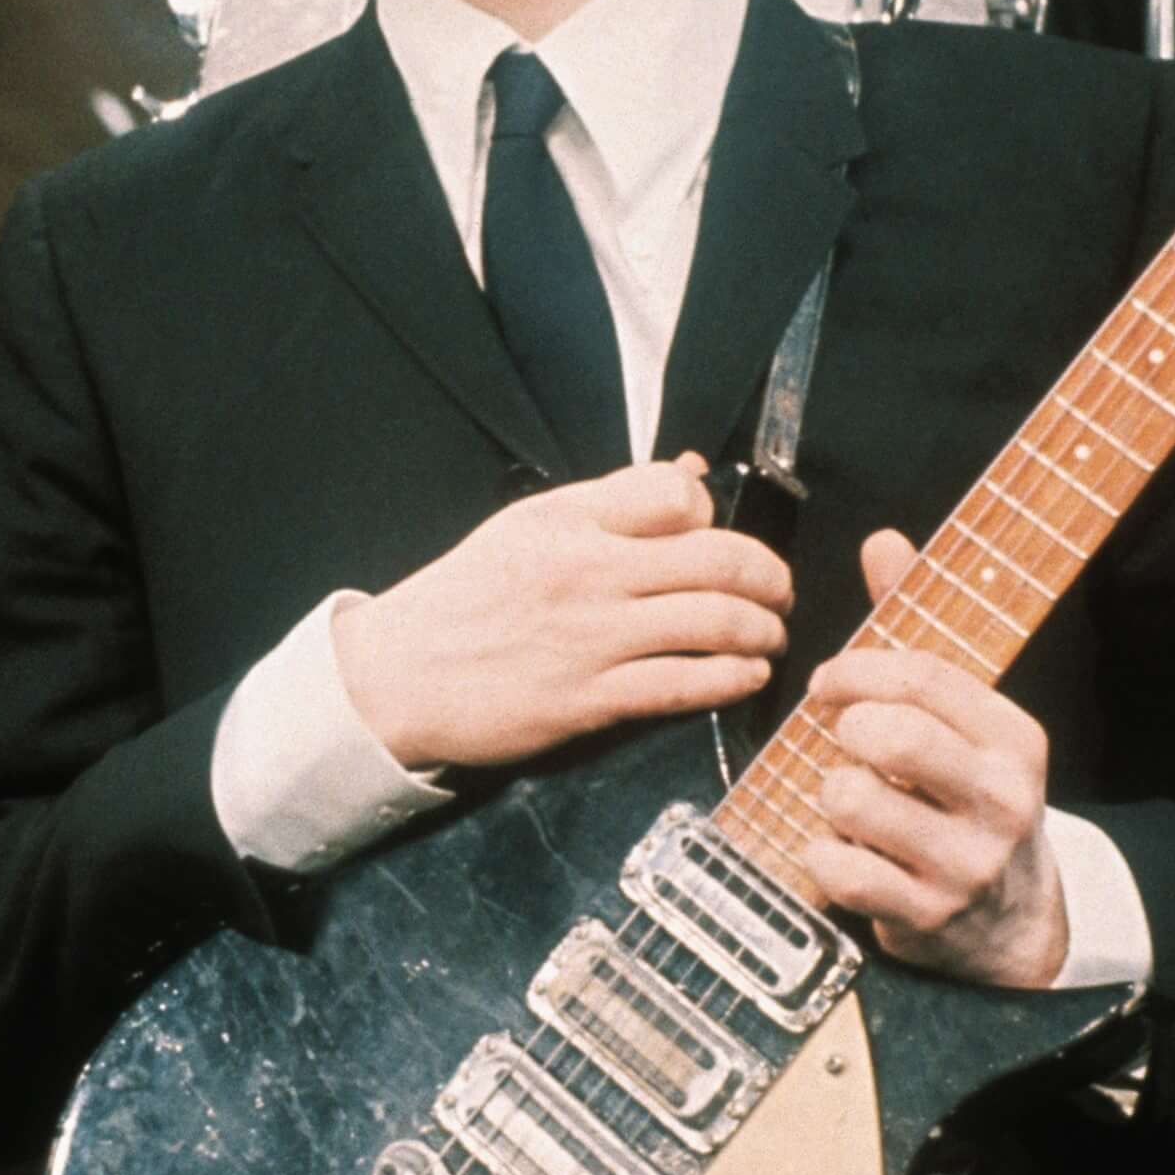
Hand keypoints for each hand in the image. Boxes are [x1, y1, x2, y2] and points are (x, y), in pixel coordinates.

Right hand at [332, 455, 791, 771]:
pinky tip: (746, 675)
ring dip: (763, 630)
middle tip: (778, 593)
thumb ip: (609, 503)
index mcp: (569, 521)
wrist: (395, 677)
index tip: (718, 539)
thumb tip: (693, 475)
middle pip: (720, 559)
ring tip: (769, 636)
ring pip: (715, 622)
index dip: (714, 516)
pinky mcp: (588, 699)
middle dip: (770, 578)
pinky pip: (686, 683)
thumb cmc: (462, 600)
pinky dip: (733, 677)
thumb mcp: (526, 528)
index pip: (678, 495)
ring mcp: (591, 638)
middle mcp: (587, 571)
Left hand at [801, 531, 1068, 986]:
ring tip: (850, 804)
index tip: (828, 682)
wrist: (1009, 921)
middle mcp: (1000, 798)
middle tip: (840, 741)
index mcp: (1014, 738)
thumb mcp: (960, 720)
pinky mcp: (925, 913)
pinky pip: (834, 866)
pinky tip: (845, 854)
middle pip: (890, 732)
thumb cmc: (962, 799)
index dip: (855, 669)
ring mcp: (966, 861)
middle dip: (843, 729)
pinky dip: (820, 856)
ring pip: (850, 797)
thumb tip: (883, 540)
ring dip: (828, 796)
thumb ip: (916, 631)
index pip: (921, 675)